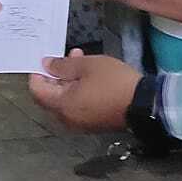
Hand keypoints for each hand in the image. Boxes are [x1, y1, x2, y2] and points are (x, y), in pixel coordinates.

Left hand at [26, 49, 142, 131]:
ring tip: (82, 61)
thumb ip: (63, 65)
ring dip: (68, 81)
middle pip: (49, 96)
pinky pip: (77, 107)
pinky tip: (90, 77)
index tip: (46, 59)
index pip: (37, 91)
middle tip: (67, 56)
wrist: (144, 104)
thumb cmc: (113, 82)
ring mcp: (80, 124)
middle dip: (55, 75)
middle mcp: (67, 119)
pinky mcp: (93, 124)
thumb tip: (46, 65)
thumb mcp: (87, 66)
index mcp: (62, 106)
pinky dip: (78, 91)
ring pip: (64, 100)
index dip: (37, 73)